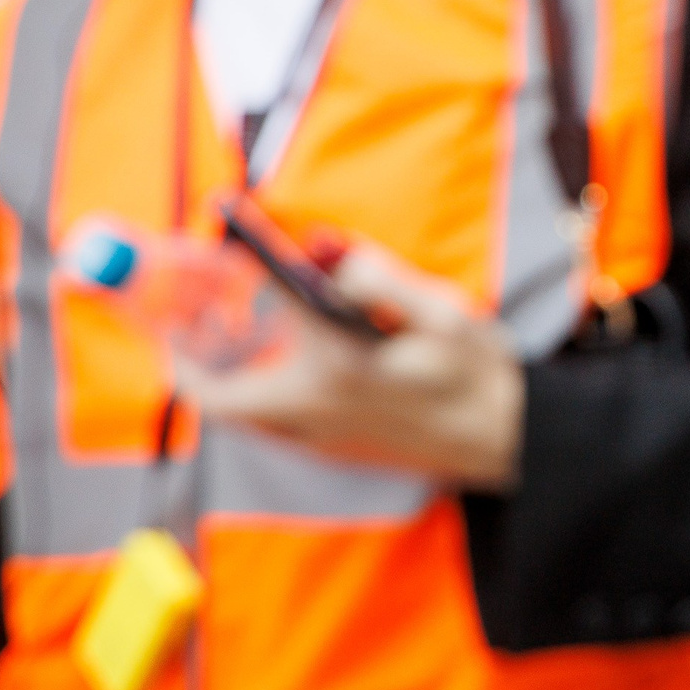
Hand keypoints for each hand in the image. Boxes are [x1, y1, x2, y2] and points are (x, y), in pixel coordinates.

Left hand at [170, 242, 524, 491]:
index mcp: (337, 366)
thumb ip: (382, 277)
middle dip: (189, 356)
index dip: (240, 269)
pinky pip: (267, 426)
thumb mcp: (446, 312)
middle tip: (180, 320)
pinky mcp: (331, 451)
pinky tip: (270, 366)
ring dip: (217, 380)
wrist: (509, 442)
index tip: (220, 238)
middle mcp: (313, 409)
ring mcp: (319, 437)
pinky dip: (250, 396)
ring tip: (214, 340)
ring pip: (239, 417)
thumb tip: (331, 258)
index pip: (266, 310)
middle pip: (218, 395)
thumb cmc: (480, 375)